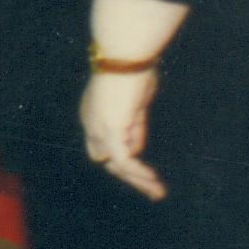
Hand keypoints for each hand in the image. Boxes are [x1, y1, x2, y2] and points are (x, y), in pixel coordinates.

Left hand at [81, 65, 165, 199]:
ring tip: (158, 192)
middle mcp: (90, 122)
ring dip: (139, 180)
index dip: (123, 157)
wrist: (126, 55)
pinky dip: (138, 172)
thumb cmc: (133, 71)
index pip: (103, 145)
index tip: (145, 170)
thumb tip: (136, 147)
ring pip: (116, 164)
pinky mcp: (110, 130)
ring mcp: (97, 127)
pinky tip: (153, 181)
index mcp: (93, 113)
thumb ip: (133, 125)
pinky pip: (124, 159)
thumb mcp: (135, 103)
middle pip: (106, 158)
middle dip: (129, 176)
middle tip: (152, 190)